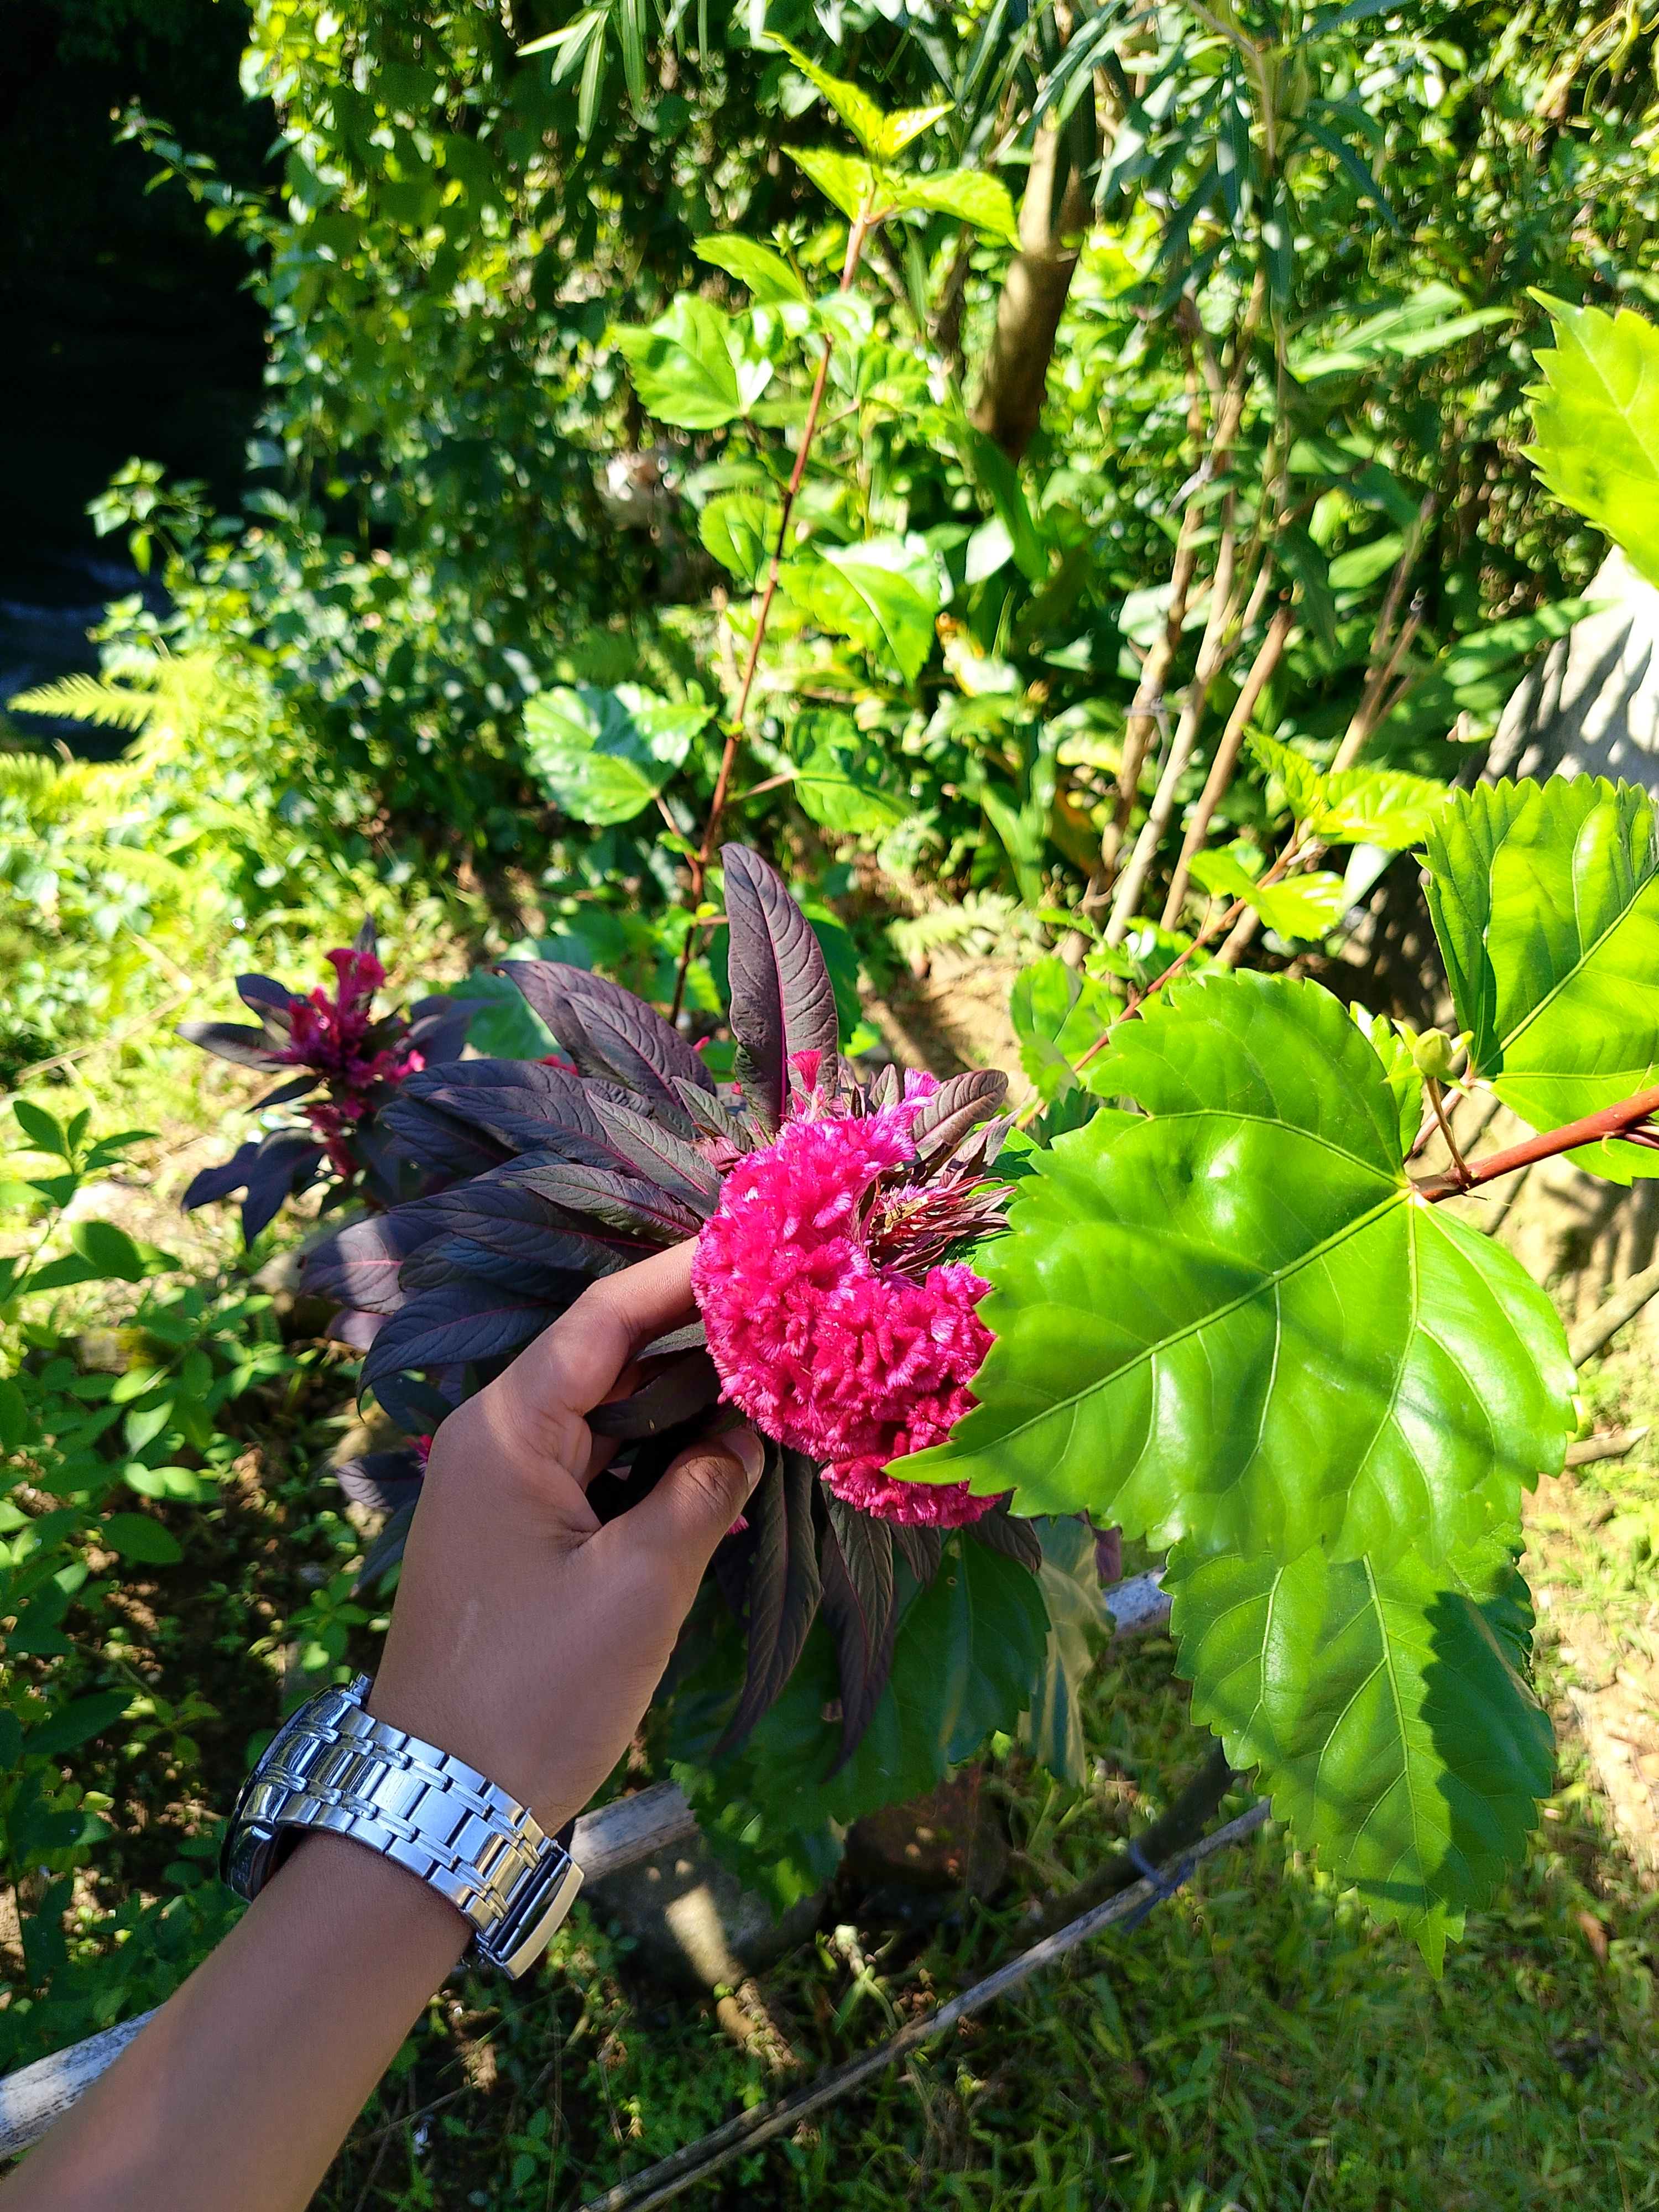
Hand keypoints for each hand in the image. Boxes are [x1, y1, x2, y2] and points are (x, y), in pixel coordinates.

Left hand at [366, 1242, 762, 1831]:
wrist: (441, 1810)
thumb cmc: (536, 1694)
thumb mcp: (639, 1589)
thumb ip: (699, 1493)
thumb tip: (745, 1431)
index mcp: (505, 1431)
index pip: (602, 1318)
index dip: (680, 1276)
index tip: (754, 1243)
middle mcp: (493, 1442)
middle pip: (605, 1357)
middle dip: (693, 1333)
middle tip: (785, 1306)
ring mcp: (501, 1491)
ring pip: (604, 1414)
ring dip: (682, 1398)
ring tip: (772, 1367)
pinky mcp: (516, 1536)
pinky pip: (595, 1467)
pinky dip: (656, 1456)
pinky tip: (723, 1453)